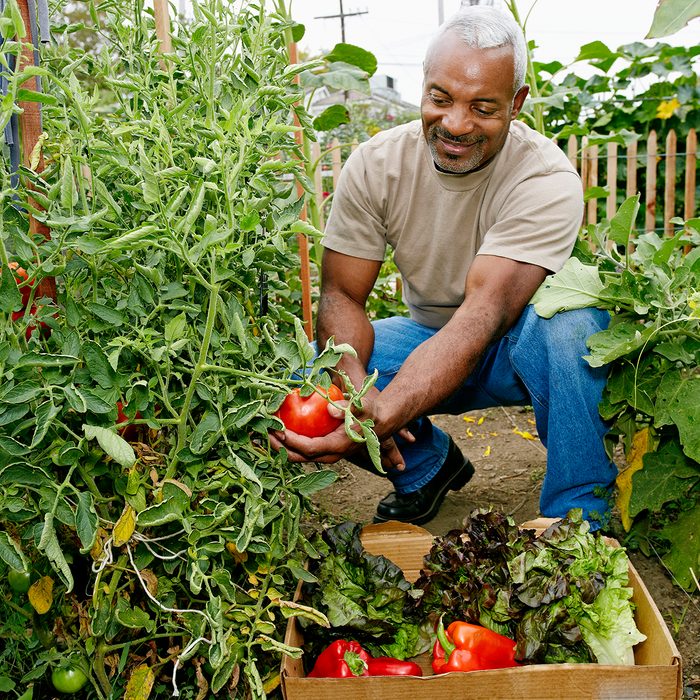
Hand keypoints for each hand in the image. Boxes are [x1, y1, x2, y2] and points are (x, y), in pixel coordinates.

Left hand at [269, 389, 413, 470]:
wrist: (379, 421)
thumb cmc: (369, 412)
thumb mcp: (362, 407)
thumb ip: (347, 407)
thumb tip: (329, 408)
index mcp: (336, 447)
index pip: (308, 448)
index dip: (291, 441)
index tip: (277, 429)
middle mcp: (329, 455)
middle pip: (298, 457)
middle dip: (278, 447)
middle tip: (263, 432)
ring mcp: (325, 453)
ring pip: (298, 455)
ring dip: (279, 446)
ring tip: (264, 431)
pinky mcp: (322, 448)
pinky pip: (301, 448)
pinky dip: (288, 441)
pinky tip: (277, 427)